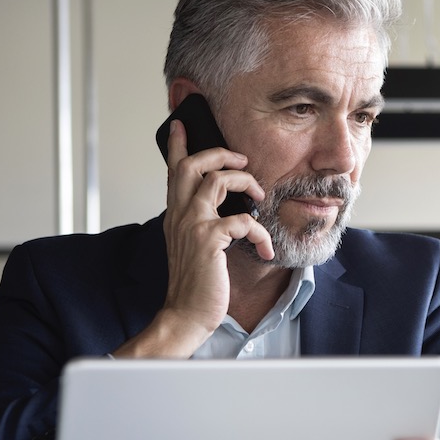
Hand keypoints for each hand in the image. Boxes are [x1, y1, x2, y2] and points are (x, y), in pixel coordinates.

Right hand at [112, 119, 271, 357]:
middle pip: (194, 164)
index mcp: (176, 215)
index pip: (173, 172)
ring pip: (217, 181)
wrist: (186, 315)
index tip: (180, 124)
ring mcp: (193, 226)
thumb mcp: (195, 247)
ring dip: (245, 183)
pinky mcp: (209, 240)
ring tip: (259, 196)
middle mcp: (180, 215)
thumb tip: (225, 210)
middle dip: (220, 153)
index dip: (177, 145)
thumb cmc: (196, 284)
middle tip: (241, 159)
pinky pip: (243, 221)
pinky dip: (260, 232)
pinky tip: (265, 248)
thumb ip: (202, 224)